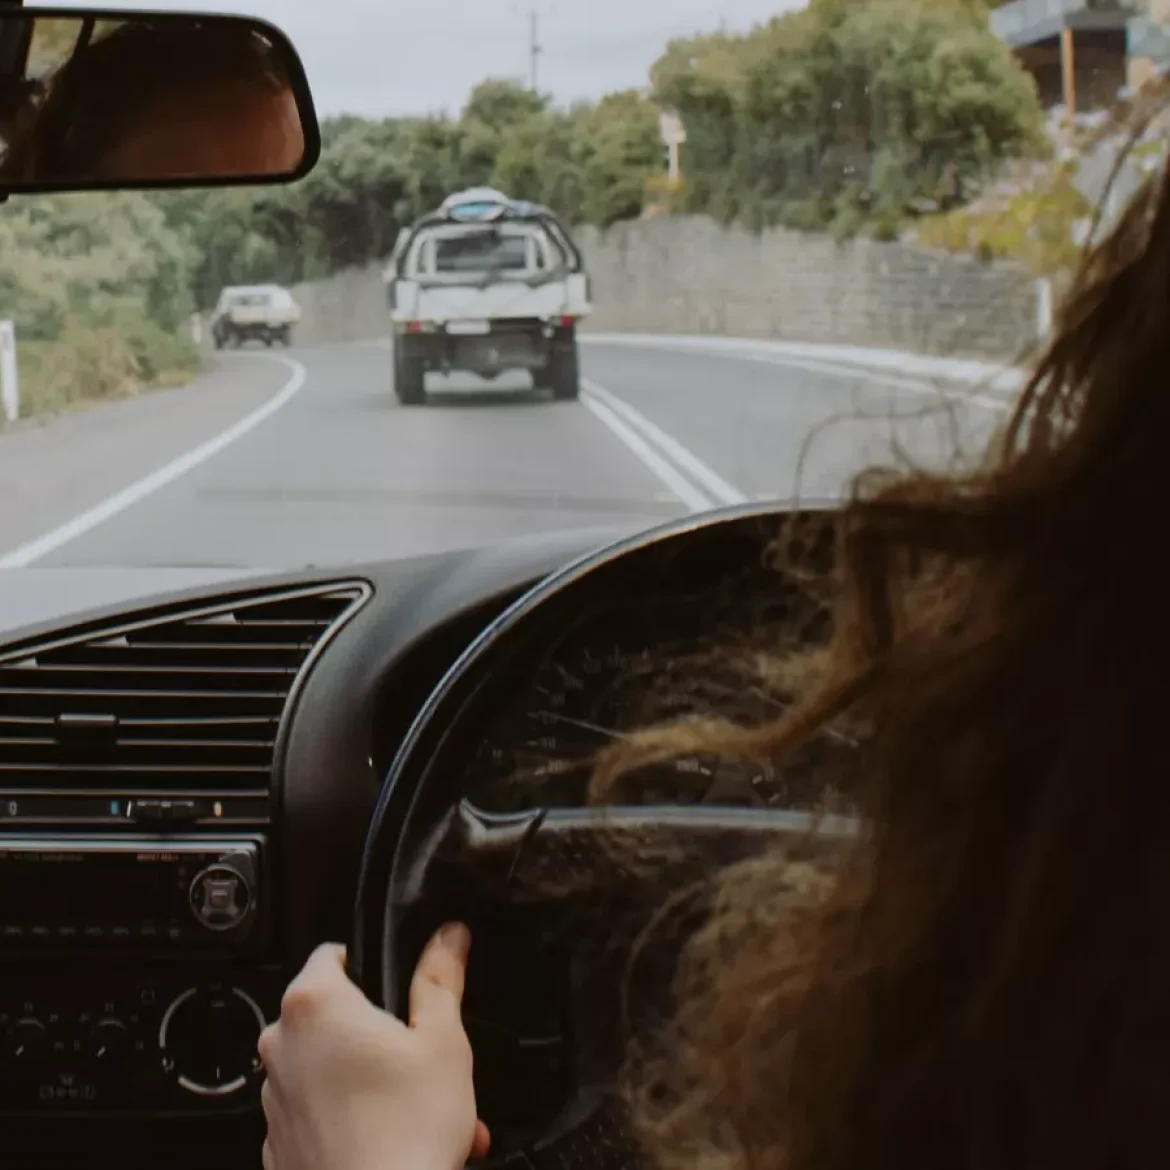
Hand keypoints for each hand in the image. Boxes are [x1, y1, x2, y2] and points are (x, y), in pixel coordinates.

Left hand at [258, 924, 490, 1169]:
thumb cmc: (405, 1135)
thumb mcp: (442, 1040)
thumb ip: (440, 979)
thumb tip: (448, 939)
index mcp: (315, 1005)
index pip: (332, 953)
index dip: (371, 965)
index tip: (399, 988)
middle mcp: (282, 1046)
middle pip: (333, 1014)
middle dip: (380, 1032)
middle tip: (421, 1057)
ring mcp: (274, 1099)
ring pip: (328, 1068)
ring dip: (371, 1078)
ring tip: (419, 1106)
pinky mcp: (280, 1144)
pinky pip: (317, 1113)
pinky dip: (352, 1117)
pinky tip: (394, 1135)